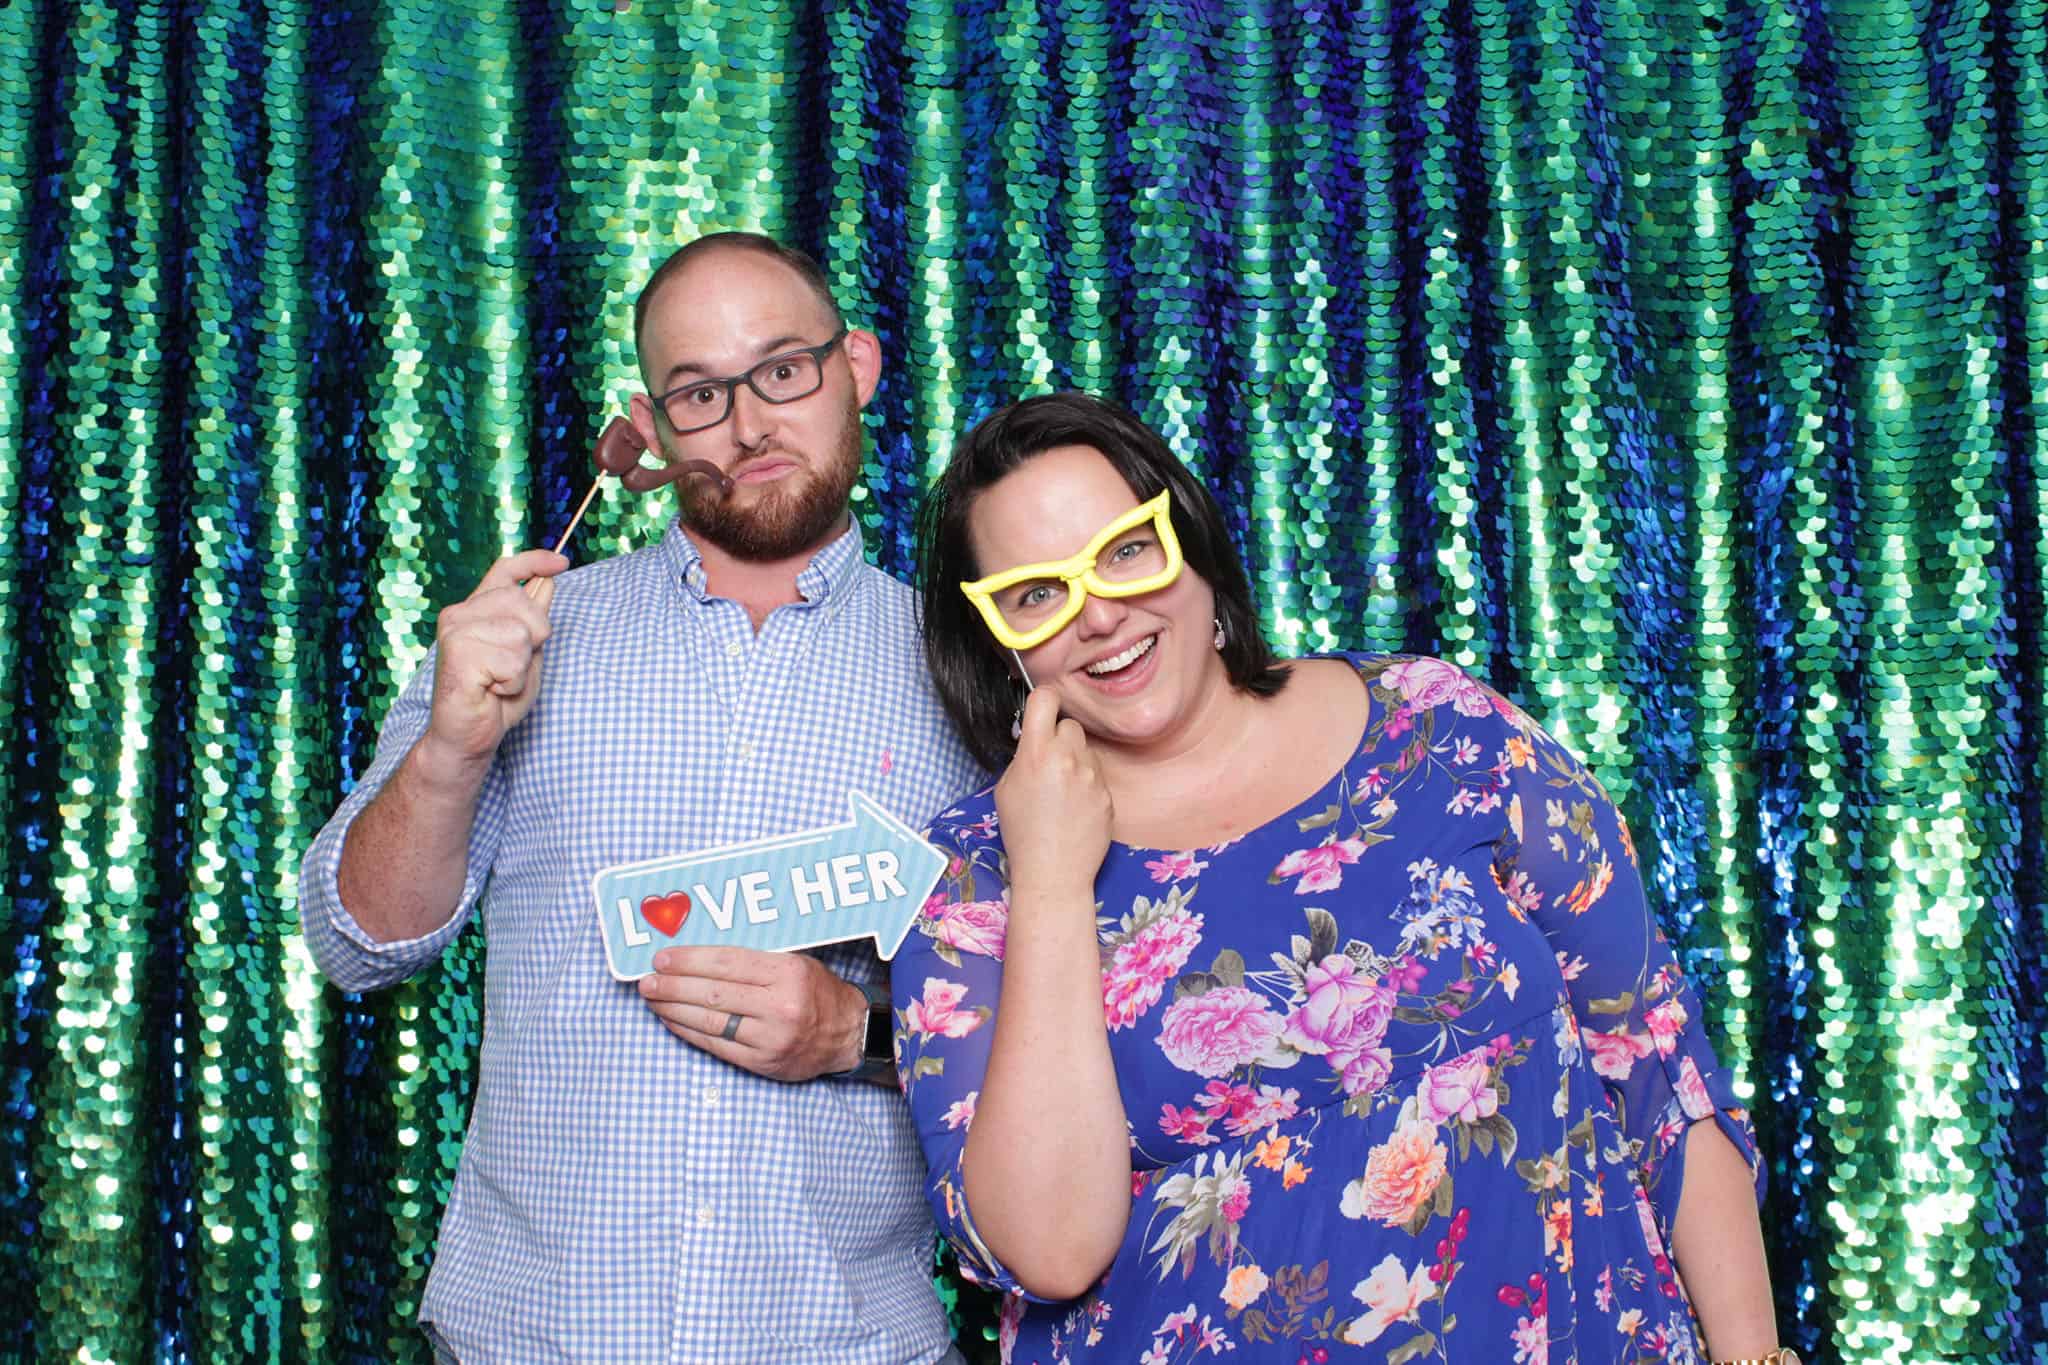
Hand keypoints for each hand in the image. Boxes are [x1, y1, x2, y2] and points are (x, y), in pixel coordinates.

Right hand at [420, 549, 567, 774]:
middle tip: (511, 668)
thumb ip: (532, 621)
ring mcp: (455, 632)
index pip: (505, 571)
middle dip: (534, 638)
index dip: (535, 561)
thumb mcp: (525, 654)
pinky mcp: (458, 655)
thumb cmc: (497, 699)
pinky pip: (511, 661)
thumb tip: (547, 582)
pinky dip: (512, 683)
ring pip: (520, 633)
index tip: (562, 563)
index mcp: (475, 610)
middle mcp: (460, 614)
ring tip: (499, 682)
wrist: (468, 737)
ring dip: (521, 667)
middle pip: (524, 603)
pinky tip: (492, 691)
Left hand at [635, 946, 865, 1081]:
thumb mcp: (796, 962)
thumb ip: (755, 959)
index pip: (727, 962)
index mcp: (789, 973)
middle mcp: (780, 1006)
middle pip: (713, 993)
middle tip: (647, 980)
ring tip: (652, 998)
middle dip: (673, 985)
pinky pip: (716, 1045)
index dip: (690, 960)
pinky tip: (672, 1020)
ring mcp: (770, 1038)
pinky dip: (688, 1031)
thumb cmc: (817, 991)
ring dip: (673, 1009)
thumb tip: (700, 954)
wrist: (848, 1034)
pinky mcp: (762, 1062)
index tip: (663, 958)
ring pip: (710, 1020)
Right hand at [994, 685, 1112, 900]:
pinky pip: (1097, 775)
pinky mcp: (1108, 794)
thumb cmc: (1022, 832)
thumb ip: (1023, 756)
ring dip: (1076, 761)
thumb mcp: (1007, 788)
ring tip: (1062, 792)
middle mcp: (1067, 758)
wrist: (1054, 872)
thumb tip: (1035, 739)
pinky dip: (1088, 784)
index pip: (1045, 698)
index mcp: (1036, 754)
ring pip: (1086, 750)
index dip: (1043, 700)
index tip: (1042, 709)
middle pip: (1070, 725)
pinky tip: (1076, 807)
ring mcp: (1092, 776)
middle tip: (1049, 762)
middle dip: (1059, 738)